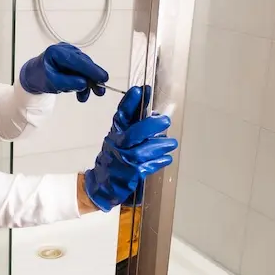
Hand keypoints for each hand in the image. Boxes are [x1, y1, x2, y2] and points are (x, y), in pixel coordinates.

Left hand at [18, 43, 109, 101]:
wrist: (34, 75)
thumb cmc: (40, 77)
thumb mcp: (52, 83)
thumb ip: (68, 83)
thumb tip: (84, 83)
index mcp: (57, 52)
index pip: (78, 61)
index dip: (92, 69)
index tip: (103, 78)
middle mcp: (65, 50)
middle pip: (84, 64)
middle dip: (92, 79)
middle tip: (99, 91)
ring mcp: (70, 54)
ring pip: (85, 69)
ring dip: (87, 83)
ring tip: (83, 97)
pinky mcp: (74, 60)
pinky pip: (83, 71)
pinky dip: (83, 82)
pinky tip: (81, 91)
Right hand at [83, 86, 177, 211]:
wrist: (102, 184)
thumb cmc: (115, 157)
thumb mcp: (120, 139)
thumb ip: (135, 126)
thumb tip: (156, 114)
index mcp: (115, 133)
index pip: (121, 115)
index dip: (130, 102)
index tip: (139, 90)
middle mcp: (117, 146)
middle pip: (133, 134)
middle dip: (150, 125)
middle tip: (165, 120)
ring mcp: (122, 161)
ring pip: (141, 152)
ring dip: (159, 146)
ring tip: (172, 143)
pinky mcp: (129, 176)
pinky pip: (146, 167)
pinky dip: (158, 162)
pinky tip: (167, 158)